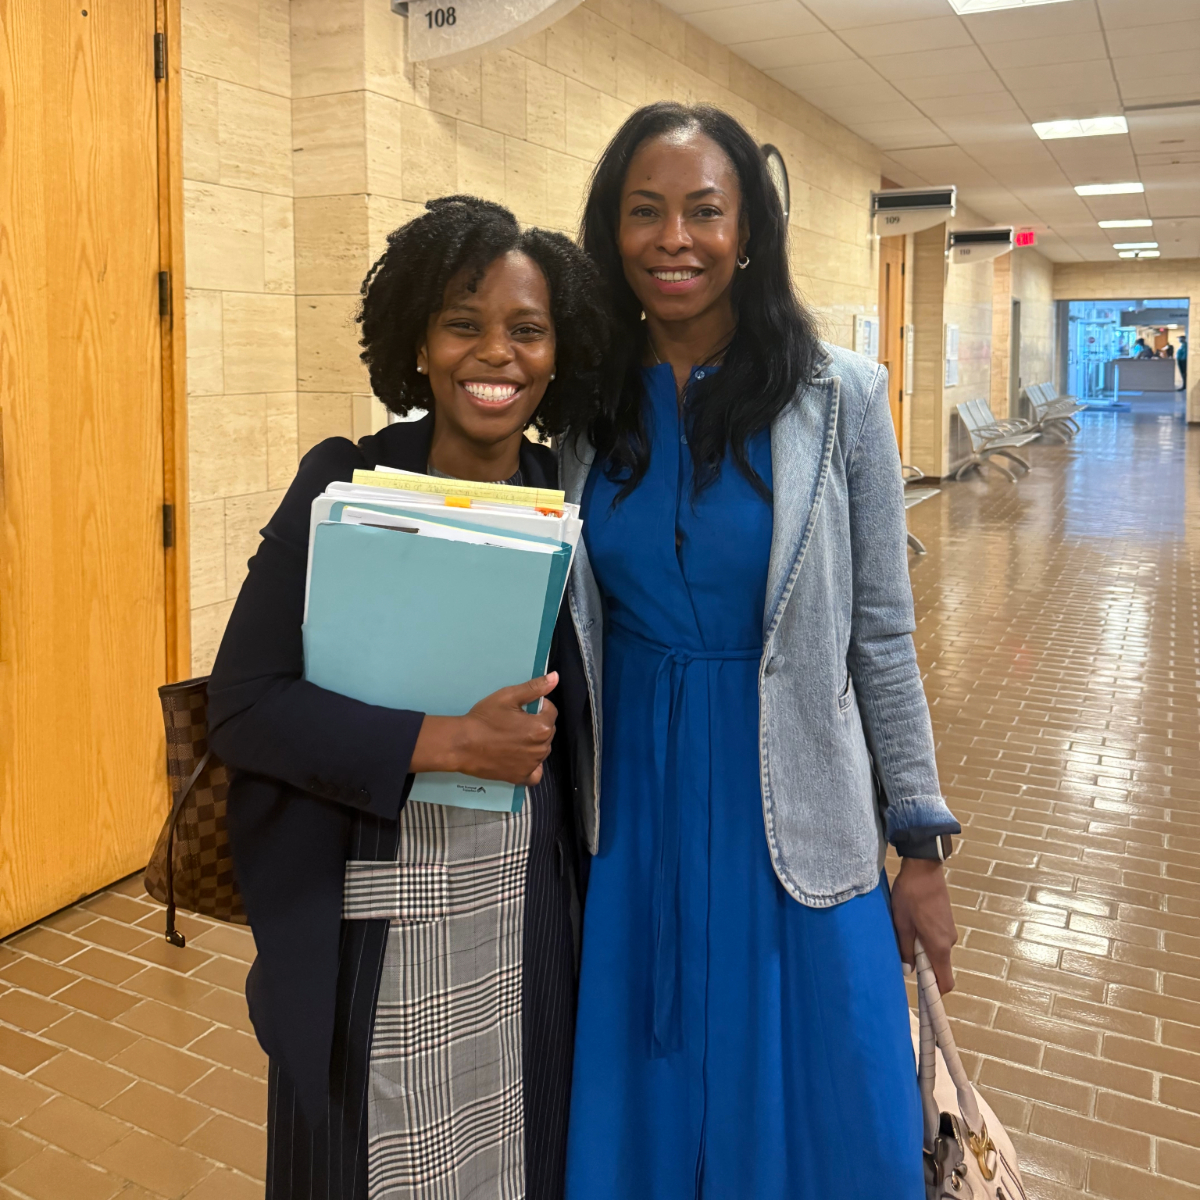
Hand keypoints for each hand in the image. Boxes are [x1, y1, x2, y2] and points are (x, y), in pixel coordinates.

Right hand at [411, 673, 557, 786]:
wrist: (462, 744)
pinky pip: (536, 773)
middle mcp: (541, 748)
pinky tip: (521, 758)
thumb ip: (534, 688)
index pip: (551, 712)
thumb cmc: (484, 718)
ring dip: (534, 743)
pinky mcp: (521, 777)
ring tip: (513, 738)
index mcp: (542, 727)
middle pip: (548, 731)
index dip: (538, 707)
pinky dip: (532, 766)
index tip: (521, 708)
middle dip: (537, 724)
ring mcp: (532, 765)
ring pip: (542, 750)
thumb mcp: (508, 696)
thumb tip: (555, 677)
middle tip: (514, 722)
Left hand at [891, 857, 956, 994]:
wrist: (924, 868)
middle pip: (940, 966)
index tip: (922, 993)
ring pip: (937, 951)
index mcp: (939, 946)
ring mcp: (950, 930)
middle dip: (924, 968)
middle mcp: (949, 941)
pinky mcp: (947, 920)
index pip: (946, 981)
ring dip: (922, 951)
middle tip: (903, 961)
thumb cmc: (910, 896)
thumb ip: (905, 949)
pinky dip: (926, 939)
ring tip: (904, 937)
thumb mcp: (901, 923)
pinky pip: (938, 938)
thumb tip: (908, 972)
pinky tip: (911, 926)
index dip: (936, 992)